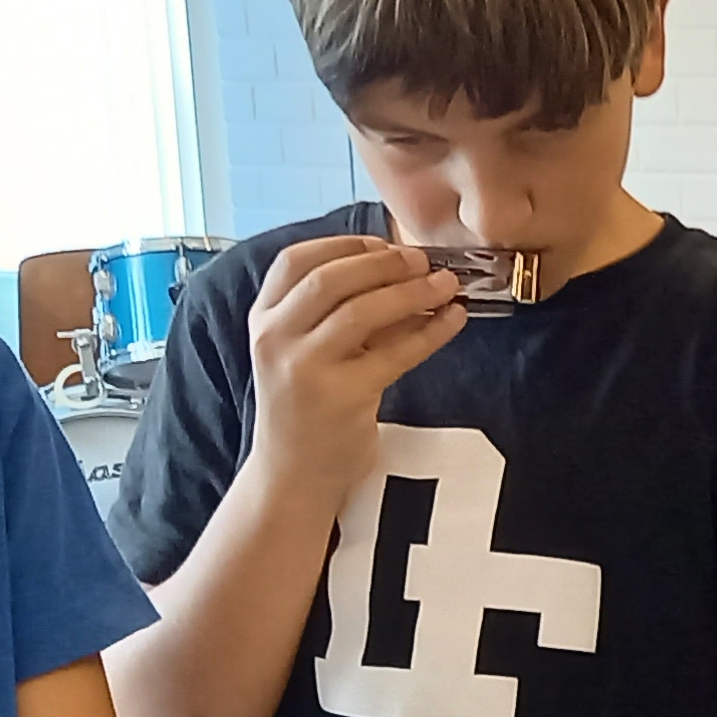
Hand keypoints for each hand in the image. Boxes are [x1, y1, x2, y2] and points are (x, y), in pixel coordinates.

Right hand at [246, 235, 465, 502]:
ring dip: (412, 291)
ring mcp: (305, 368)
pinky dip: (431, 332)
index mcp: (263, 319)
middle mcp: (275, 338)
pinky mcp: (341, 397)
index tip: (383, 242)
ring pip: (362, 311)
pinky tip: (453, 320)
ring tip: (447, 284)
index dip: (344, 244)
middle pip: (332, 279)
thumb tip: (405, 270)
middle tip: (423, 261)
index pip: (295, 260)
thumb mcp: (304, 351)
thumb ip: (338, 312)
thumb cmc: (305, 406)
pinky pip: (395, 353)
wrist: (293, 474)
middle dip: (384, 263)